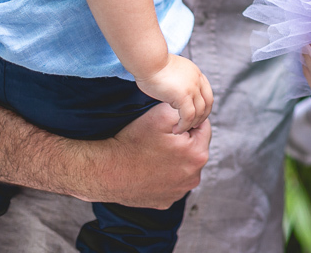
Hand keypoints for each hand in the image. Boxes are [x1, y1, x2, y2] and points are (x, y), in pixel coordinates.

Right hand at [84, 102, 210, 207]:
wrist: (107, 171)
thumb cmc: (133, 143)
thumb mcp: (161, 115)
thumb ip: (185, 110)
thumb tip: (193, 111)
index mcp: (198, 154)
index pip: (203, 128)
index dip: (186, 122)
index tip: (169, 124)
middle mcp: (193, 177)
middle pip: (194, 148)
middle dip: (182, 140)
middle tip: (159, 138)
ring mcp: (180, 192)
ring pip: (184, 167)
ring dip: (175, 159)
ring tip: (153, 153)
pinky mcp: (166, 201)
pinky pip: (171, 182)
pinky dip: (164, 175)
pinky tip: (150, 169)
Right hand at [135, 55, 213, 132]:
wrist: (148, 60)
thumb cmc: (151, 65)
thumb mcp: (171, 71)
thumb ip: (177, 81)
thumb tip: (172, 89)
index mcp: (196, 73)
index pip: (206, 93)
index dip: (203, 106)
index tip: (194, 116)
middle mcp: (198, 80)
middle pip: (208, 103)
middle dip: (201, 117)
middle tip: (191, 127)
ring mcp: (193, 88)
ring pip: (199, 112)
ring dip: (191, 124)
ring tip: (180, 130)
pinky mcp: (184, 96)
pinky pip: (188, 116)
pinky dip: (184, 125)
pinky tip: (176, 129)